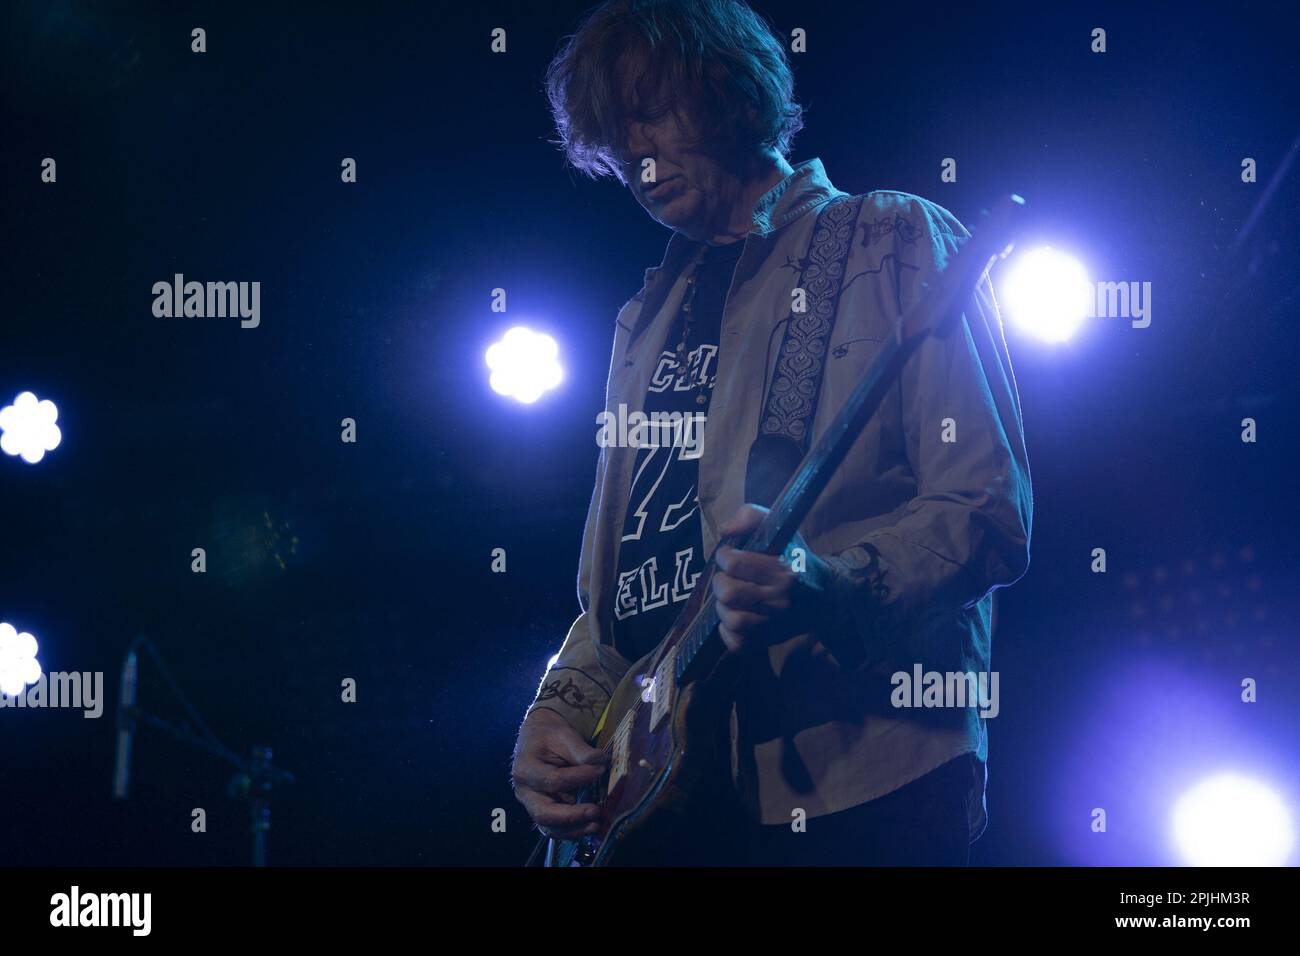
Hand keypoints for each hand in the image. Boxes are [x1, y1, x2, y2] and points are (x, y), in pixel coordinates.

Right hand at [511, 708, 608, 839]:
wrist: (537, 739)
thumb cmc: (549, 737)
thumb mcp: (564, 735)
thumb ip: (581, 750)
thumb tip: (601, 762)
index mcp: (525, 770)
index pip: (554, 780)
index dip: (579, 777)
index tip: (600, 770)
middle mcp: (524, 792)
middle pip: (545, 813)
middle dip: (572, 815)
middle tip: (596, 810)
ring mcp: (531, 804)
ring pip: (549, 826)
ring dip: (574, 829)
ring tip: (596, 825)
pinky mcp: (541, 811)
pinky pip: (553, 829)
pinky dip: (571, 831)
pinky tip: (588, 827)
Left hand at [712, 503, 824, 653]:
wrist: (827, 597)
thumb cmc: (796, 558)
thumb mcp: (781, 527)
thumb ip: (751, 516)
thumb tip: (724, 531)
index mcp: (784, 570)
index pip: (734, 563)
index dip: (725, 556)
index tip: (731, 555)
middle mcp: (781, 600)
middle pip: (727, 592)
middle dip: (721, 581)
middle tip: (729, 577)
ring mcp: (774, 624)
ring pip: (730, 619)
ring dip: (724, 607)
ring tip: (732, 598)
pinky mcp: (767, 642)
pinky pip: (735, 643)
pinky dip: (728, 631)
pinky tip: (737, 615)